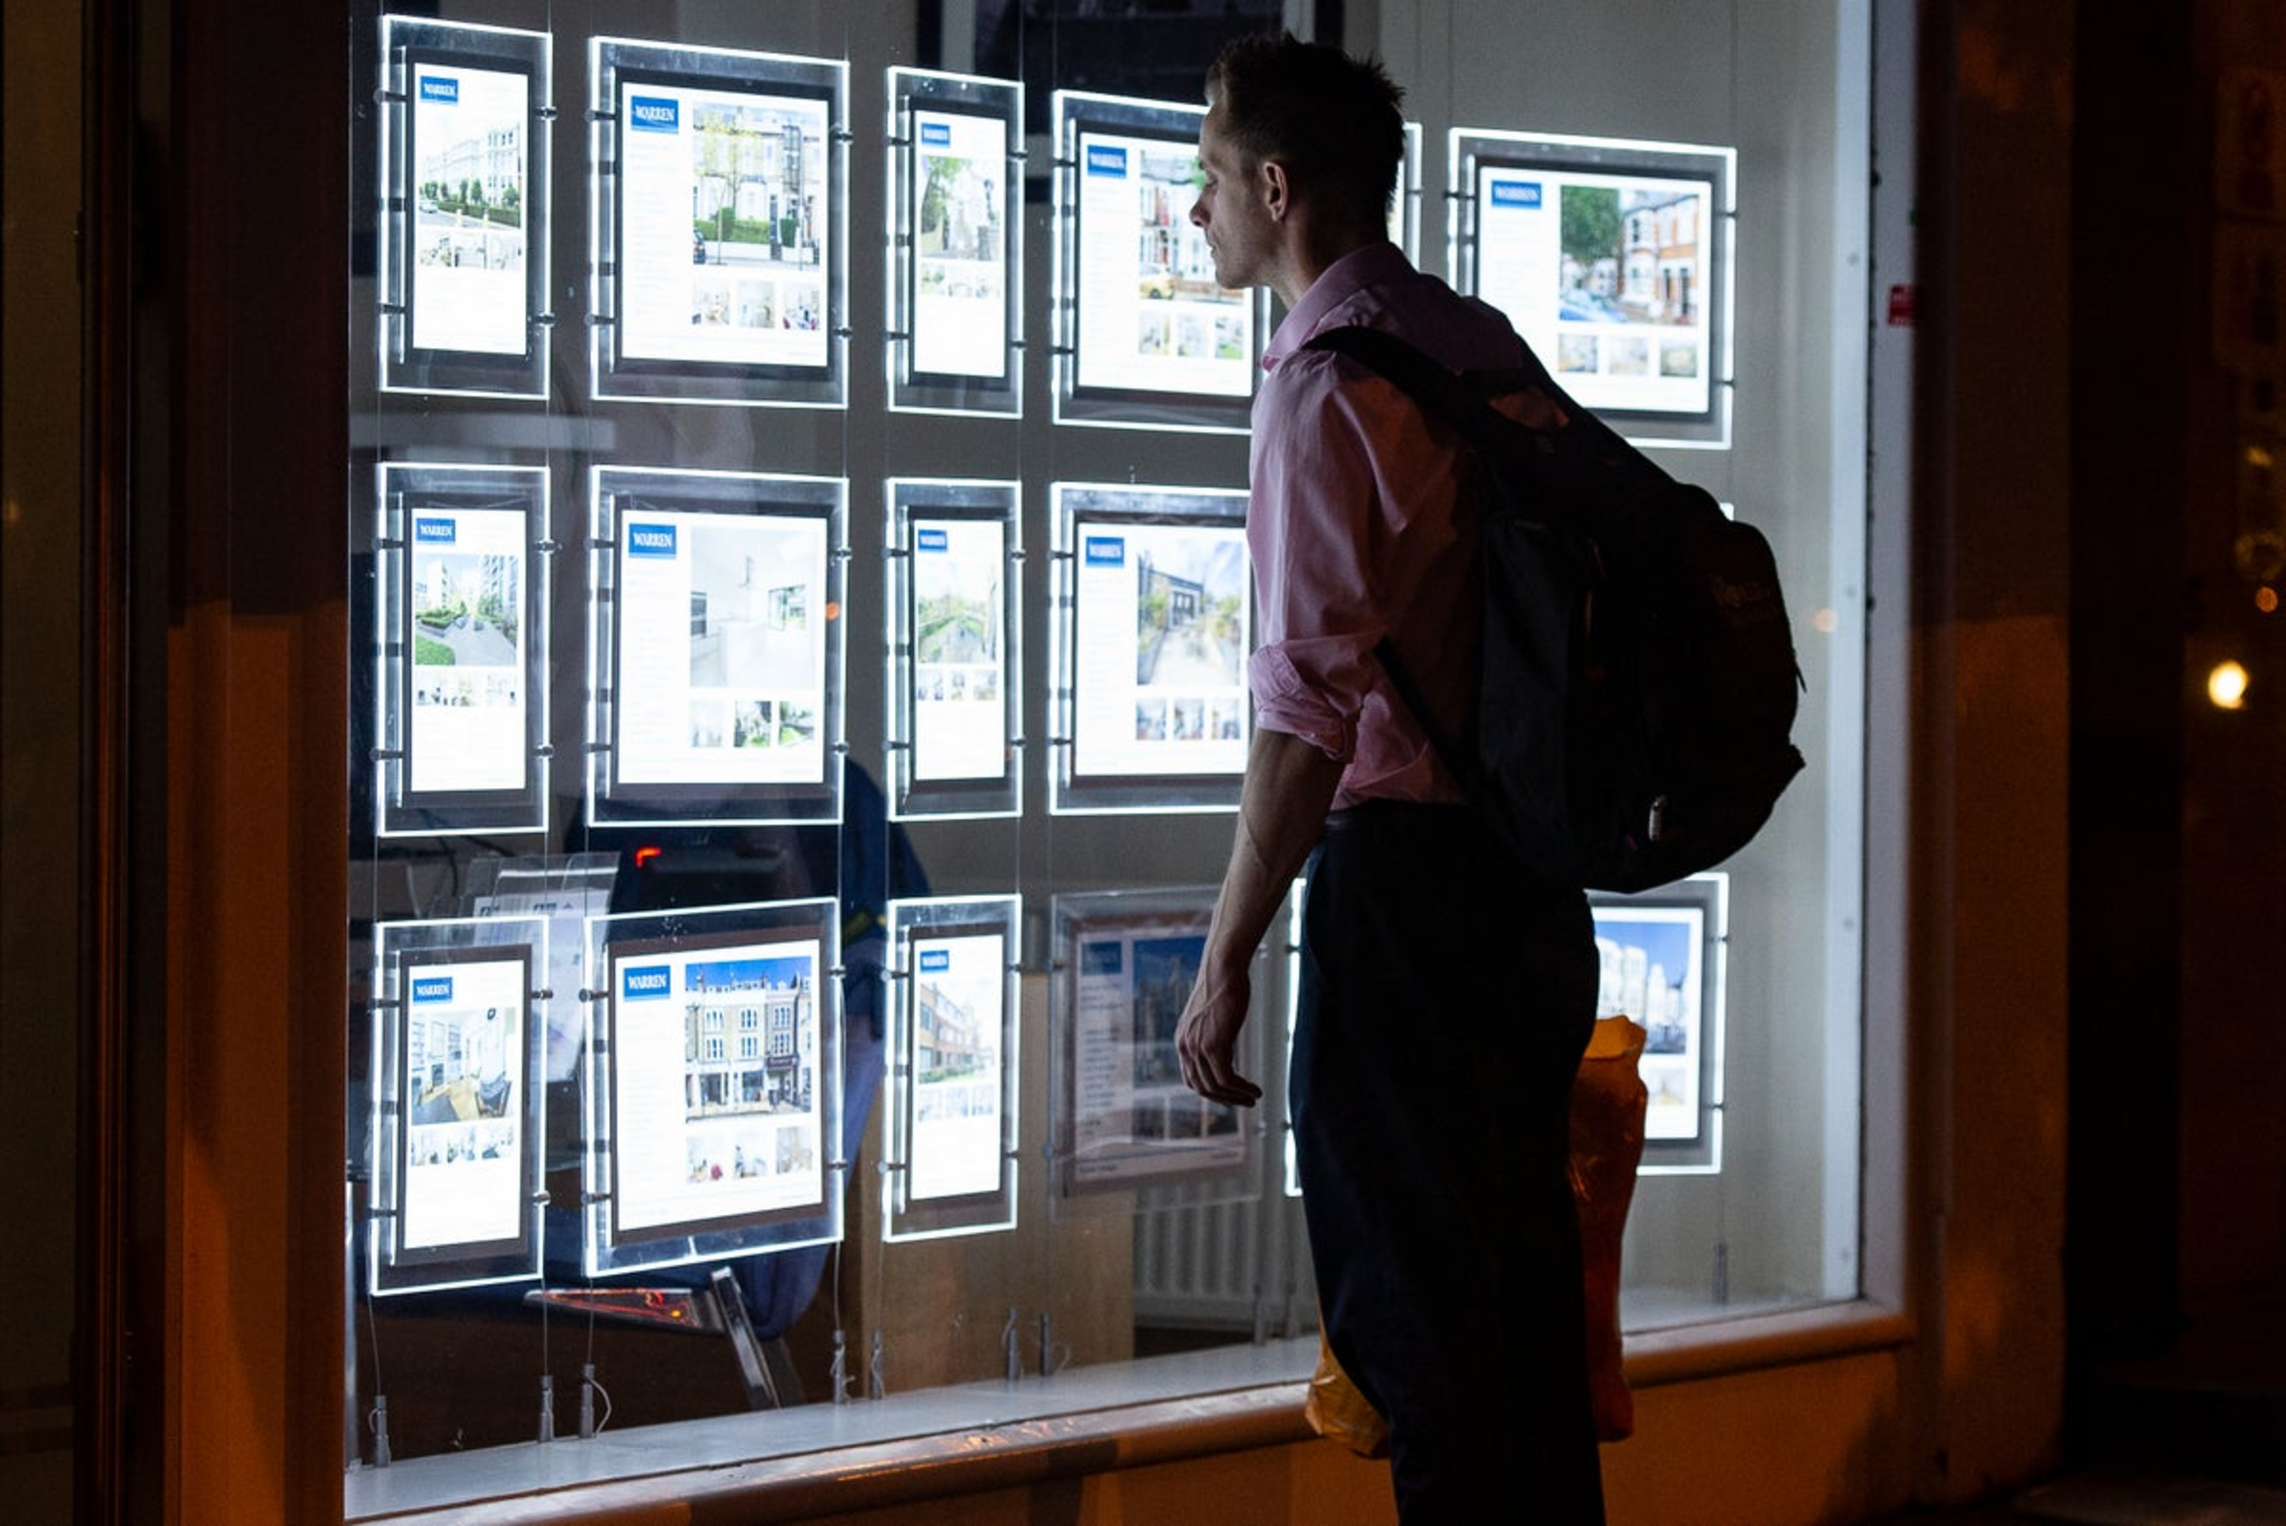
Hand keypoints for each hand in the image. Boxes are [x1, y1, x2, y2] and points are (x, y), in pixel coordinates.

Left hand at [1176, 964, 1261, 1106]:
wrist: (1223, 968)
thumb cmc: (1223, 987)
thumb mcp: (1211, 1015)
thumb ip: (1210, 1033)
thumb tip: (1222, 1043)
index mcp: (1182, 1041)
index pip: (1191, 1079)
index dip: (1211, 1092)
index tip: (1229, 1096)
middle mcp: (1185, 1046)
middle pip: (1202, 1087)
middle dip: (1225, 1099)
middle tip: (1245, 1102)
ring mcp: (1197, 1046)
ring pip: (1215, 1086)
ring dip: (1236, 1097)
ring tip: (1254, 1097)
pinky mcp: (1213, 1044)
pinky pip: (1227, 1078)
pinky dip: (1242, 1088)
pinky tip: (1255, 1089)